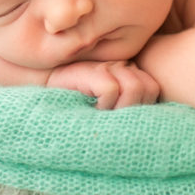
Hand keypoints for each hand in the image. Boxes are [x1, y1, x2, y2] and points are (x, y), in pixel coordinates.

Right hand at [45, 61, 160, 109]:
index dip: (143, 108)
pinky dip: (104, 104)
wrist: (42, 96)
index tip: (122, 120)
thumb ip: (128, 111)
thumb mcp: (108, 112)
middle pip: (147, 88)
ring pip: (134, 87)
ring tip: (103, 115)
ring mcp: (104, 66)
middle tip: (113, 120)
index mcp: (128, 73)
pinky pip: (111, 89)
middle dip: (134, 110)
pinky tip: (91, 109)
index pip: (152, 89)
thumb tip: (151, 129)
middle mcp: (119, 66)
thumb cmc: (77, 109)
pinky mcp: (89, 71)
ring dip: (120, 109)